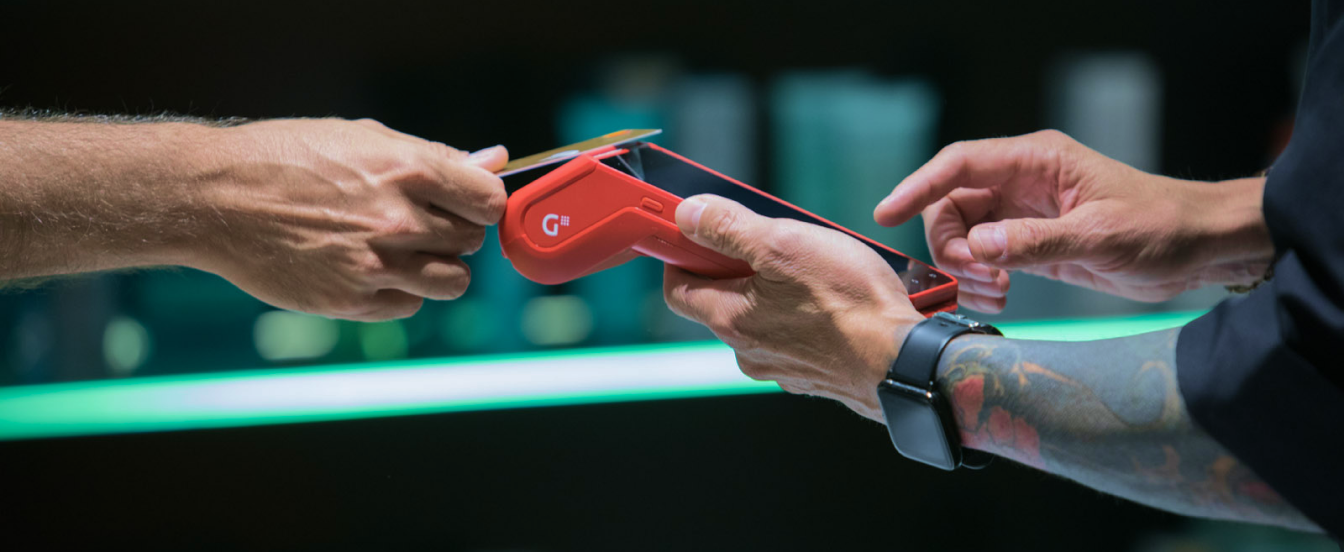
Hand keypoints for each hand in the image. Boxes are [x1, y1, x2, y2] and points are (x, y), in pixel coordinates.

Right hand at [193, 118, 507, 320]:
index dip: (483, 203)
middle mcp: (397, 220)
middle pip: (472, 241)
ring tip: (403, 251)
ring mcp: (375, 265)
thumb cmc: (288, 157)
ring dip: (439, 268)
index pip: (489, 201)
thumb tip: (494, 160)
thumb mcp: (364, 137)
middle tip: (418, 221)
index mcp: (406, 169)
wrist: (215, 198)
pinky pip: (409, 306)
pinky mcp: (351, 301)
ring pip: (453, 282)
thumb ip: (435, 155)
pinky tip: (370, 269)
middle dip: (454, 232)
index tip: (469, 204)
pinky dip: (400, 292)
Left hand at [663, 195, 923, 420]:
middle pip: (721, 302)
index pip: (679, 289)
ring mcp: (781, 366)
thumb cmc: (851, 304)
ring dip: (775, 292)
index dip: (682, 257)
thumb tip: (689, 215)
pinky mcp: (814, 374)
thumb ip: (729, 228)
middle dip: (737, 269)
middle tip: (769, 242)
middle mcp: (749, 350)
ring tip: (812, 269)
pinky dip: (803, 315)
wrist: (904, 362)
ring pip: (761, 320)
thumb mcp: (784, 245)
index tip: (696, 235)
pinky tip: (833, 300)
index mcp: (730, 319)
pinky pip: (795, 336)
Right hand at [873, 130, 1273, 312]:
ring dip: (964, 266)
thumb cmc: (1161, 228)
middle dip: (950, 244)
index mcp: (1037, 160)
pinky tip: (1001, 294)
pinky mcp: (1029, 240)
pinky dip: (980, 277)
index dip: (919, 186)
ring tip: (995, 290)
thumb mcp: (1100, 237)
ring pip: (962, 233)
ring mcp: (1023, 211)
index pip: (960, 164)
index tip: (888, 213)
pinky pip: (983, 255)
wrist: (1199, 248)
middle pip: (951, 204)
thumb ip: (1036, 242)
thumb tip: (980, 248)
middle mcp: (1023, 181)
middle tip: (976, 276)